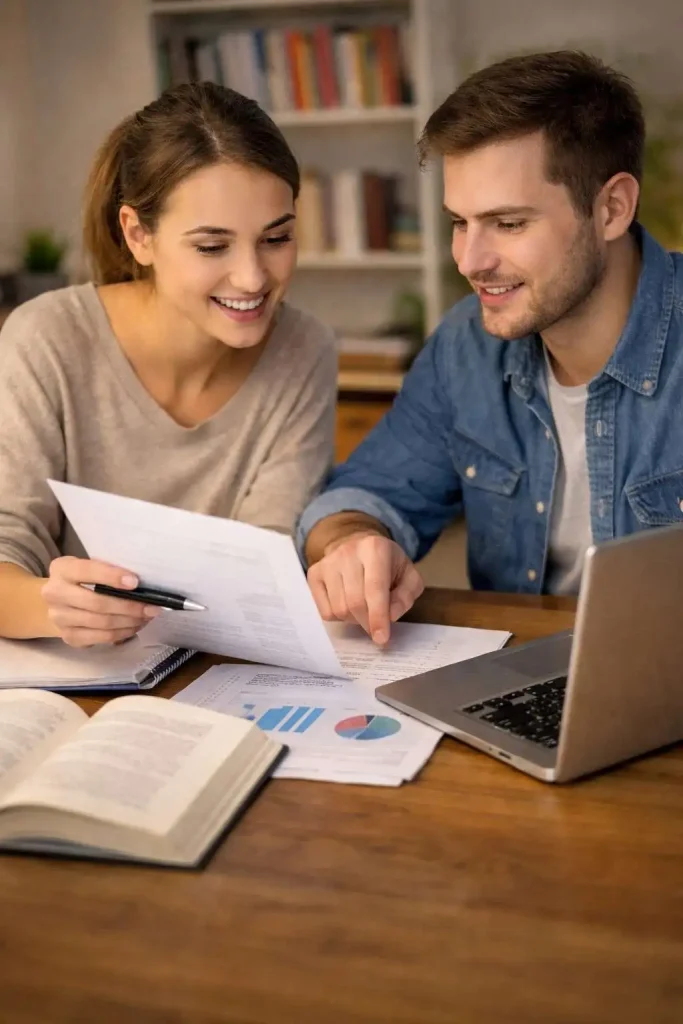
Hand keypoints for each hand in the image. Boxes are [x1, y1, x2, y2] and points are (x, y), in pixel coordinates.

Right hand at [41, 556, 159, 647]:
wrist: (60, 602)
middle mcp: (55, 593)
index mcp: (62, 569)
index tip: (136, 582)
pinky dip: (123, 633)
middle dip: (129, 606)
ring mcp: (59, 618)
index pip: (88, 571)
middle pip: (97, 603)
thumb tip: (142, 584)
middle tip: (152, 607)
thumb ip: (109, 571)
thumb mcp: (91, 567)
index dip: (112, 577)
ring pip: (102, 623)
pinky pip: (102, 637)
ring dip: (130, 621)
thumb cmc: (84, 579)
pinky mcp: (68, 637)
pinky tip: (135, 626)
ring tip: (147, 616)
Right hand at [307, 532, 423, 644]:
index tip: (381, 639)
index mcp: (375, 548)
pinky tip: (348, 604)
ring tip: (364, 609)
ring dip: (354, 619)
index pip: (374, 589)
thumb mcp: (409, 576)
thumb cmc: (388, 565)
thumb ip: (406, 596)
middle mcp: (347, 552)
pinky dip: (339, 617)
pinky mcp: (314, 574)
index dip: (378, 617)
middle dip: (368, 622)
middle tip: (377, 627)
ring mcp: (327, 563)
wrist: (360, 545)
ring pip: (339, 609)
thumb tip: (391, 616)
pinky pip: (325, 611)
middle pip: (355, 603)